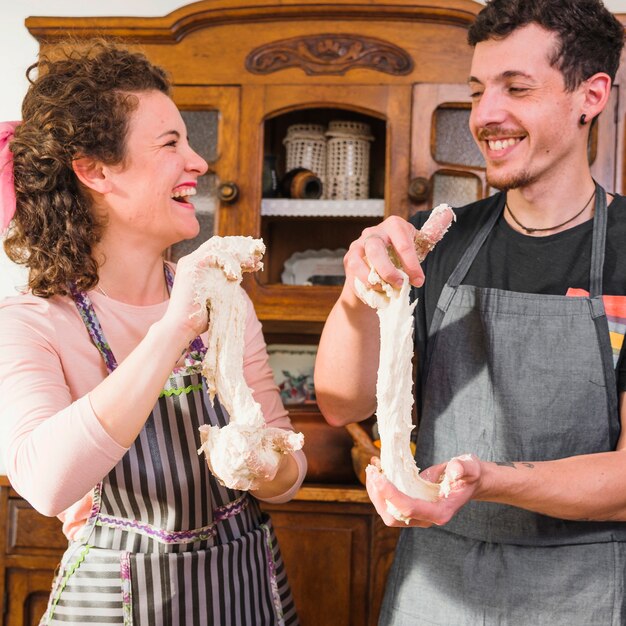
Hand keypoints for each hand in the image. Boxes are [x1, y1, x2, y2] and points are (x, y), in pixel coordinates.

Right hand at [344, 216, 424, 292]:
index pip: (402, 243)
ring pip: (361, 262)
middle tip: (400, 285)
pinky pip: (354, 273)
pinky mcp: (350, 259)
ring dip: (374, 279)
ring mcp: (359, 244)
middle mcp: (374, 232)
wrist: (380, 266)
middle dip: (388, 271)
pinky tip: (376, 291)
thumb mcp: (417, 246)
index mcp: (394, 226)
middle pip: (377, 250)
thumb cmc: (401, 255)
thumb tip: (448, 213)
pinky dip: (365, 284)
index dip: (411, 264)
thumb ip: (432, 232)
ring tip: (386, 290)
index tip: (418, 281)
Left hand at [365, 455, 482, 526]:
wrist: (467, 481)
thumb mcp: (469, 467)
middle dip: (378, 495)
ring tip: (372, 468)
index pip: (409, 508)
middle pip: (393, 516)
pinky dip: (379, 489)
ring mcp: (416, 515)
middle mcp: (426, 518)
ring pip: (387, 512)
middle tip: (372, 470)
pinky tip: (378, 471)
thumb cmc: (468, 474)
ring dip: (375, 492)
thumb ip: (463, 468)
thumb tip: (454, 471)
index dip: (391, 494)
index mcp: (440, 512)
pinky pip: (389, 504)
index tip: (379, 476)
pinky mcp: (410, 508)